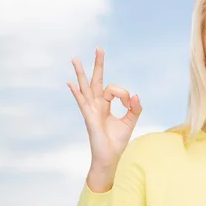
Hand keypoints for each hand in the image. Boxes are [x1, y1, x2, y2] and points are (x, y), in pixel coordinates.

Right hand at [67, 47, 142, 168]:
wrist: (110, 157)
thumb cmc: (117, 141)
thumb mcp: (130, 121)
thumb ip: (135, 108)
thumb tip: (135, 95)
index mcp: (105, 105)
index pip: (114, 89)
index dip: (124, 93)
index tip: (130, 102)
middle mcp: (96, 105)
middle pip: (96, 80)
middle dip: (98, 64)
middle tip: (99, 48)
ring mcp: (91, 110)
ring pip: (85, 87)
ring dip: (80, 73)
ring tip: (75, 58)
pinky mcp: (89, 118)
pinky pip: (82, 103)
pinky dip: (77, 93)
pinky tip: (70, 83)